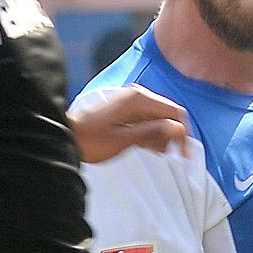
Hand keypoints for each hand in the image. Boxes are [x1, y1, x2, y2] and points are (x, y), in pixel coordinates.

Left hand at [70, 85, 191, 163]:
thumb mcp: (123, 140)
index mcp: (139, 99)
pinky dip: (152, 134)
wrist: (67, 137)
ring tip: (154, 153)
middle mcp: (138, 96)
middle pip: (169, 114)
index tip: (184, 154)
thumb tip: (177, 128)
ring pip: (160, 118)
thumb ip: (152, 132)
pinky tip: (148, 147)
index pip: (175, 112)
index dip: (184, 133)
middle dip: (173, 135)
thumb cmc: (92, 141)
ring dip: (162, 136)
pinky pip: (148, 120)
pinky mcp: (127, 110)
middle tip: (170, 156)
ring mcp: (132, 102)